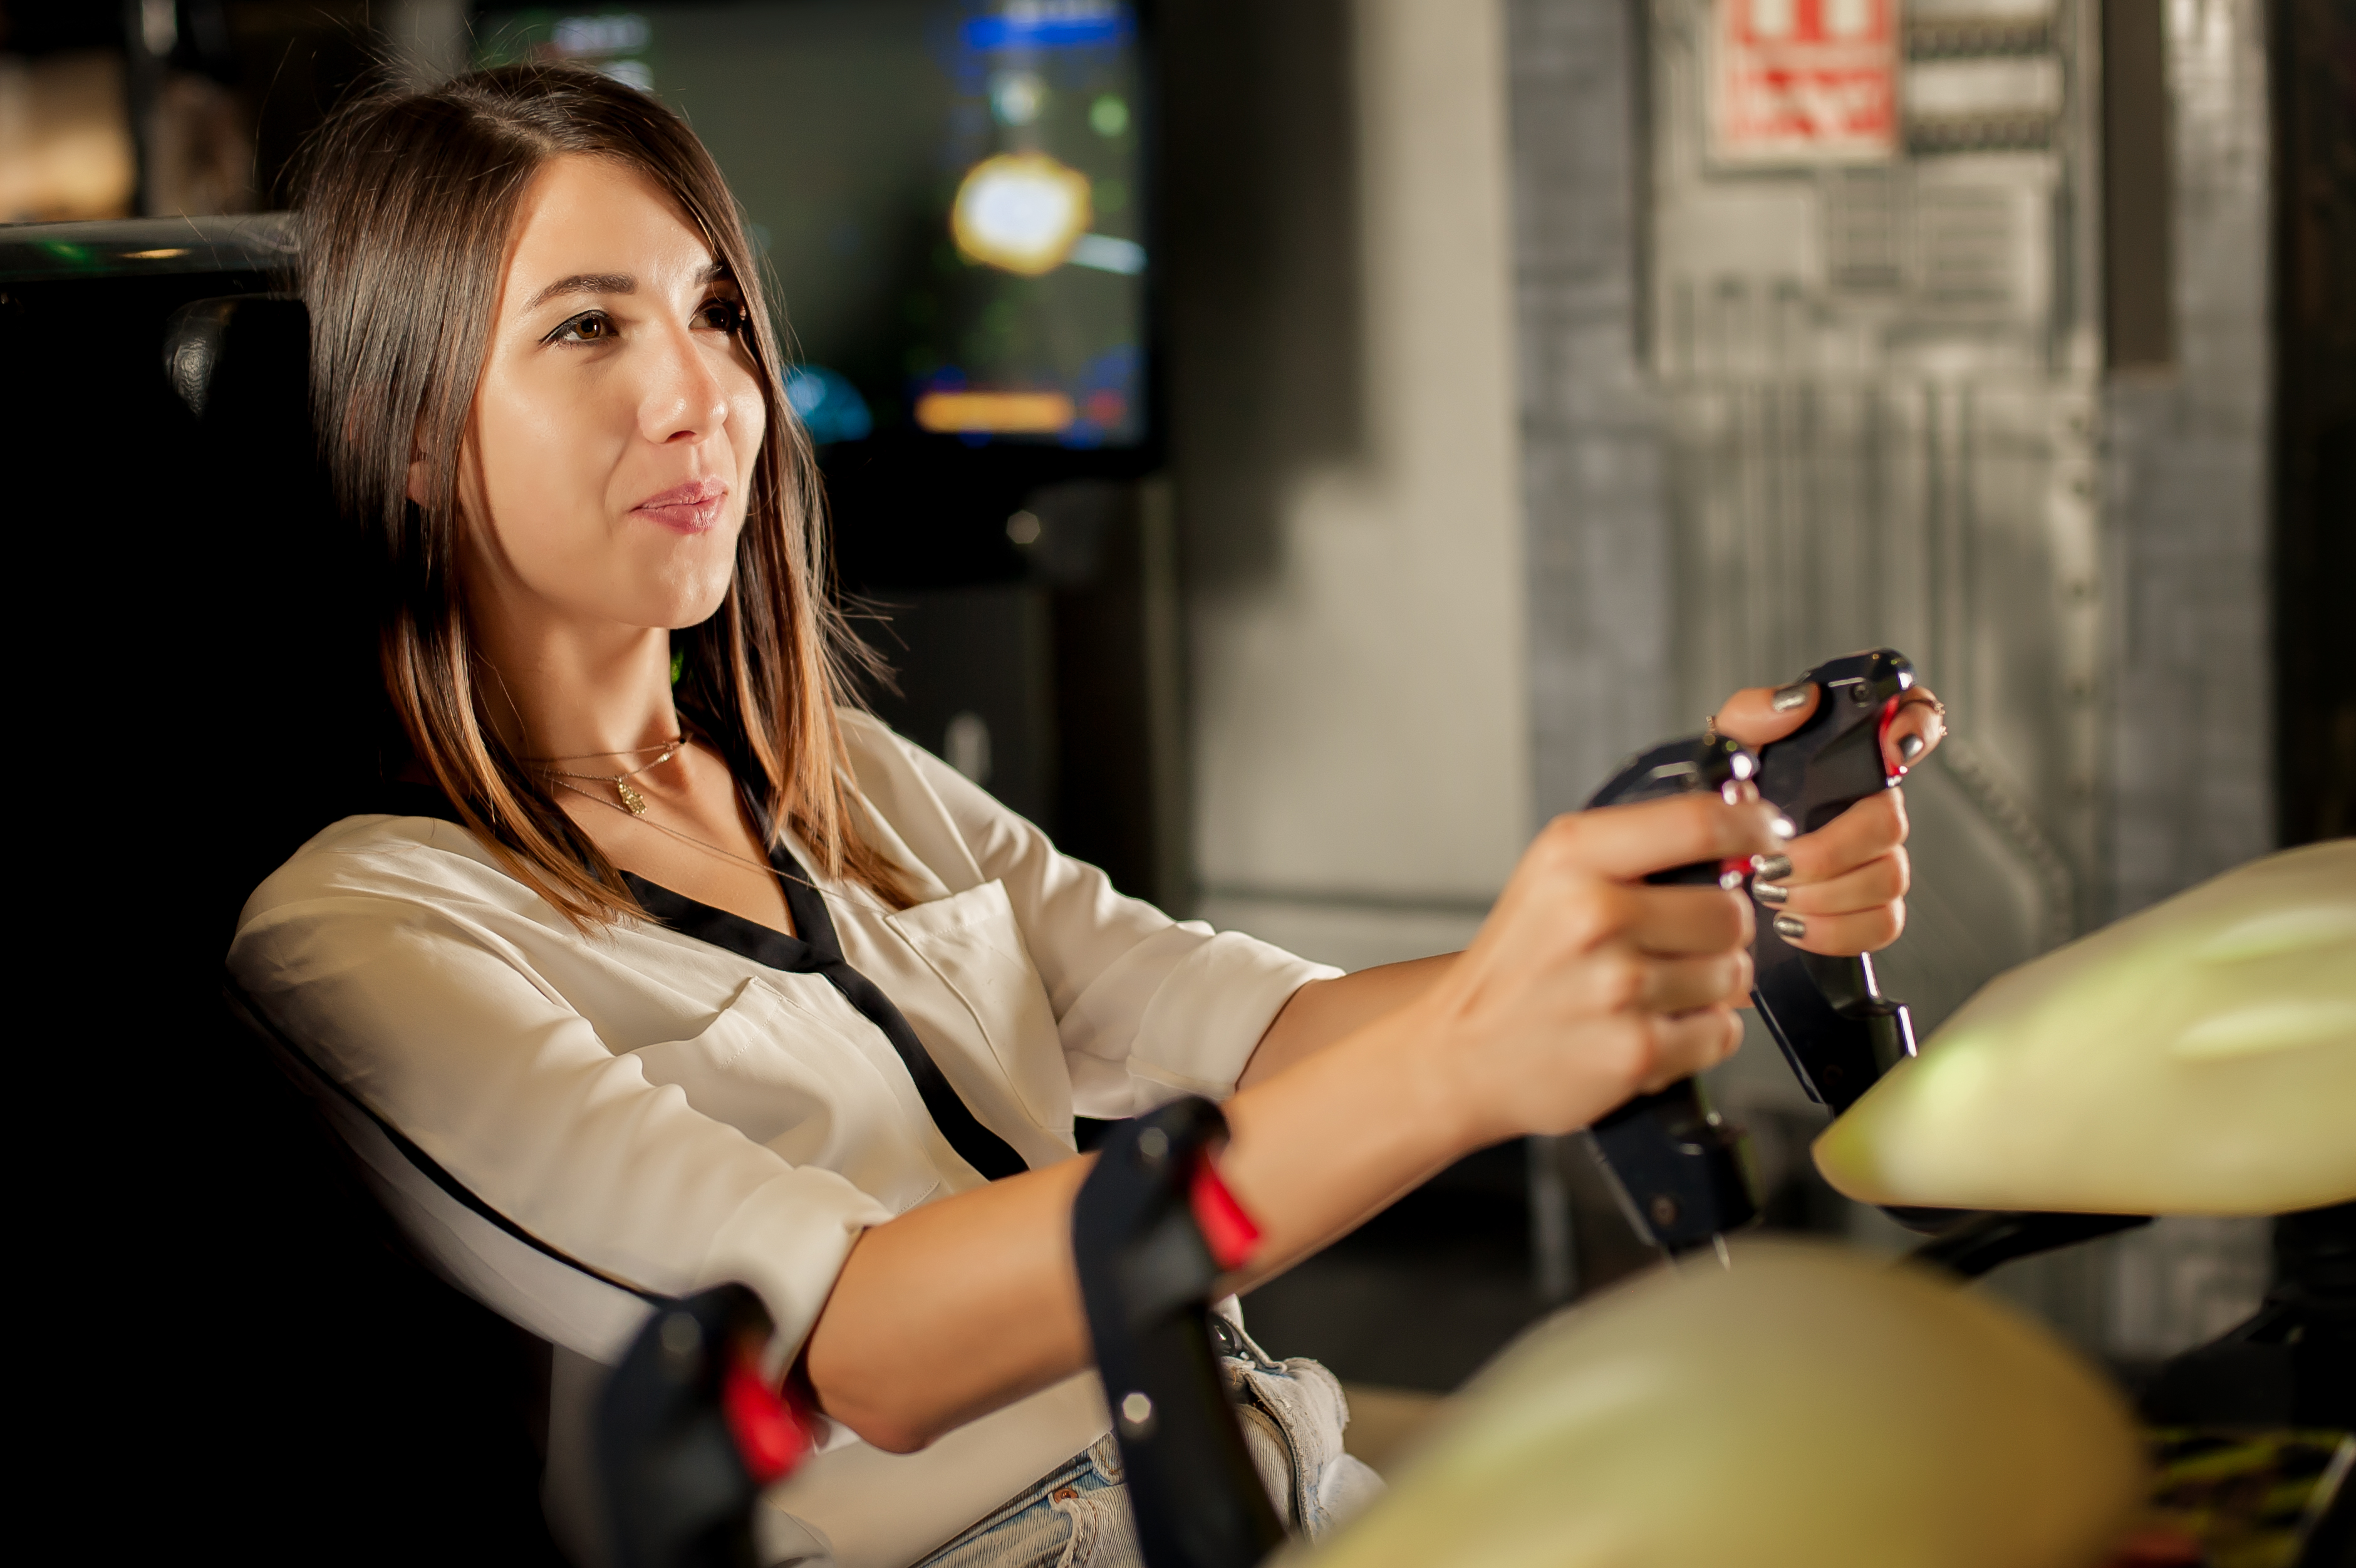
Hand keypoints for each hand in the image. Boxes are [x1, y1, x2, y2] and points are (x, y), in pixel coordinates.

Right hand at [1414, 791, 1786, 1142]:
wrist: (1459, 1054)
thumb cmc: (1516, 967)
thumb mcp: (1553, 880)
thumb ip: (1639, 852)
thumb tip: (1747, 841)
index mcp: (1572, 857)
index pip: (1700, 823)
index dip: (1752, 830)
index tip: (1765, 839)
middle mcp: (1594, 914)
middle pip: (1731, 912)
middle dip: (1720, 932)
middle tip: (1677, 945)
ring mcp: (1616, 986)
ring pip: (1734, 974)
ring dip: (1710, 986)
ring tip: (1652, 991)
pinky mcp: (1635, 1051)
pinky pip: (1721, 1032)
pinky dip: (1699, 1034)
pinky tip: (1651, 1027)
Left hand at [1711, 677, 1947, 956]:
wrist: (1698, 874)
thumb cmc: (1719, 805)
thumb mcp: (1724, 753)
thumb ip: (1754, 714)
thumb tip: (1799, 699)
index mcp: (1844, 758)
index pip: (1915, 719)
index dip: (1919, 726)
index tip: (1895, 747)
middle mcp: (1870, 804)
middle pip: (1891, 824)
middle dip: (1829, 850)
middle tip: (1773, 863)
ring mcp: (1876, 858)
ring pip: (1889, 878)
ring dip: (1822, 892)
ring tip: (1769, 892)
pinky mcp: (1869, 910)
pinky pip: (1883, 922)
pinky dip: (1834, 930)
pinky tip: (1792, 923)